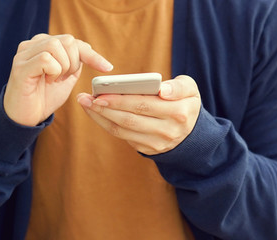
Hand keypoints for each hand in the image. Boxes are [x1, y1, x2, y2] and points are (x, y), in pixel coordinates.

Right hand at [4, 34, 112, 126]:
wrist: (25, 117)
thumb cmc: (45, 96)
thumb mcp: (66, 77)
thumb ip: (76, 62)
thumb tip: (91, 51)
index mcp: (44, 44)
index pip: (74, 41)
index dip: (92, 54)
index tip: (108, 68)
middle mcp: (32, 44)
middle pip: (67, 40)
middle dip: (75, 62)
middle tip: (66, 77)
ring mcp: (24, 54)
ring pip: (56, 46)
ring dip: (64, 66)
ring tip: (55, 79)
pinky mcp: (20, 66)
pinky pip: (46, 59)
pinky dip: (53, 71)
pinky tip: (47, 80)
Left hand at [77, 75, 201, 154]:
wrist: (191, 133)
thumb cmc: (185, 102)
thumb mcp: (190, 89)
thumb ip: (178, 86)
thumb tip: (161, 90)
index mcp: (179, 112)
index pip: (147, 104)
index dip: (124, 100)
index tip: (104, 93)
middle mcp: (168, 130)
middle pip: (131, 117)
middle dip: (107, 106)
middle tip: (88, 96)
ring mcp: (157, 142)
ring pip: (124, 129)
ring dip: (101, 115)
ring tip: (86, 103)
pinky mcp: (147, 149)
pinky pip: (123, 136)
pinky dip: (106, 123)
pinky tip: (96, 112)